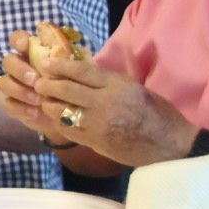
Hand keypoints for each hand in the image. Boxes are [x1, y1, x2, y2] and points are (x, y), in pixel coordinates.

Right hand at [0, 29, 72, 145]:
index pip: (18, 39)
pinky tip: (35, 112)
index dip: (18, 40)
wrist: (71, 114)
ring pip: (4, 83)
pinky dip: (21, 108)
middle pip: (8, 61)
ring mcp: (14, 86)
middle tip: (35, 79)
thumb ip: (77, 61)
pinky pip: (8, 104)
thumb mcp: (79, 72)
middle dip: (20, 69)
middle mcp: (20, 67)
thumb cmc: (74, 86)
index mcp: (33, 53)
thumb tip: (81, 51)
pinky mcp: (13, 104)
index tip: (24, 45)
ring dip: (20, 90)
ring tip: (39, 100)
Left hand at [3, 39, 194, 165]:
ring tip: (45, 100)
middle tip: (38, 82)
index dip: (60, 66)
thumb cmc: (156, 113)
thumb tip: (81, 71)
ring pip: (62, 111)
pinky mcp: (96, 142)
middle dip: (47, 85)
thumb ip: (108, 82)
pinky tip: (57, 118)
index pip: (82, 71)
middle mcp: (106, 102)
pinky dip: (59, 122)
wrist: (170, 144)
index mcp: (118, 86)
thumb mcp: (135, 88)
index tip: (47, 63)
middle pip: (66, 90)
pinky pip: (68, 130)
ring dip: (49, 105)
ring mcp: (99, 124)